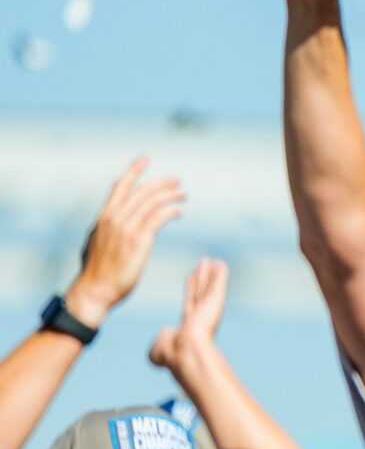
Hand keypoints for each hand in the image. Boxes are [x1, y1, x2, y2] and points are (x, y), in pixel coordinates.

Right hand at [65, 158, 184, 326]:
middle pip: (141, 190)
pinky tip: (179, 211)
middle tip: (177, 180)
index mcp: (104, 217)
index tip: (145, 159)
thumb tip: (109, 222)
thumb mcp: (96, 242)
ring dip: (171, 195)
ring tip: (184, 195)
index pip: (120, 186)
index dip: (133, 170)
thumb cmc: (98, 271)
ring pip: (152, 201)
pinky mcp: (138, 241)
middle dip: (161, 182)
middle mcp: (114, 218)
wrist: (95, 290)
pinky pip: (158, 217)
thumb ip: (105, 228)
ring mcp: (126, 228)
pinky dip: (170, 210)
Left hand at [148, 257, 227, 371]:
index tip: (191, 276)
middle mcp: (201, 317)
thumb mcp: (159, 348)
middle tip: (204, 264)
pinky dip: (220, 275)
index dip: (191, 289)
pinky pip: (217, 285)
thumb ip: (160, 339)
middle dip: (203, 278)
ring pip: (209, 287)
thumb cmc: (171, 354)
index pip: (190, 303)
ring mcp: (208, 309)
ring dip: (212, 274)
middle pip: (201, 292)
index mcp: (189, 326)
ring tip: (215, 261)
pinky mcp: (214, 303)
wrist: (185, 351)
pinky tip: (221, 264)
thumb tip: (165, 333)